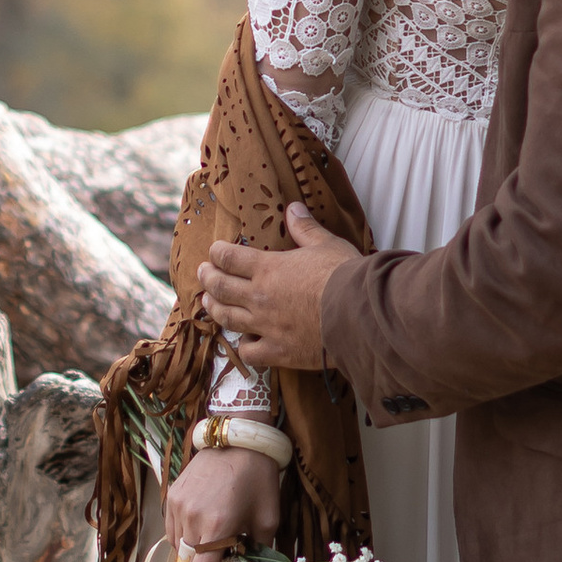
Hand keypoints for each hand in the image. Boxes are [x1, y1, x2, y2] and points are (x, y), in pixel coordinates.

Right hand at [165, 445, 283, 561]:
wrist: (238, 436)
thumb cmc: (258, 476)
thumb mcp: (268, 517)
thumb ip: (259, 548)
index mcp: (217, 528)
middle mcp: (191, 519)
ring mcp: (177, 506)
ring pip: (176, 548)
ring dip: (189, 559)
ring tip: (208, 559)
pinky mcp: (172, 495)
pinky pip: (173, 528)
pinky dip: (184, 539)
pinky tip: (201, 535)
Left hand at [196, 204, 359, 371]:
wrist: (359, 315)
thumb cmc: (344, 275)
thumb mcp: (326, 244)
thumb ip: (305, 228)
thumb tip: (293, 208)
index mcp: (268, 268)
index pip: (229, 258)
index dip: (217, 253)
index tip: (214, 251)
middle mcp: (260, 298)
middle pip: (221, 287)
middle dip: (208, 278)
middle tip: (203, 273)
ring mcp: (266, 327)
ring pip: (227, 318)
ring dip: (215, 309)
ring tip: (208, 303)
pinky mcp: (279, 352)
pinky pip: (250, 352)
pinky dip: (243, 346)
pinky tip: (244, 341)